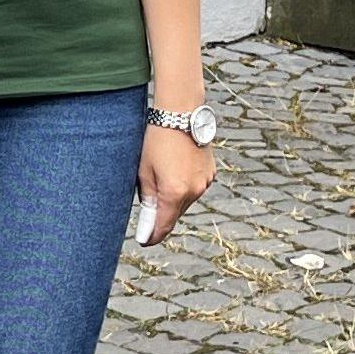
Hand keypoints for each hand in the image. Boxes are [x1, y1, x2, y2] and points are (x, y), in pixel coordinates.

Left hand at [136, 126, 214, 246]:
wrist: (182, 114)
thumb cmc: (157, 140)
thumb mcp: (144, 170)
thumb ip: (147, 198)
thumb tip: (148, 219)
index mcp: (174, 193)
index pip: (163, 226)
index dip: (152, 236)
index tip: (144, 240)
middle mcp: (193, 191)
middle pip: (175, 215)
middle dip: (162, 217)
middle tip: (147, 218)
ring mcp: (204, 182)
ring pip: (185, 202)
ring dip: (173, 201)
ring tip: (159, 184)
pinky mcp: (210, 173)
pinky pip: (194, 189)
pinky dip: (183, 188)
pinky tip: (173, 173)